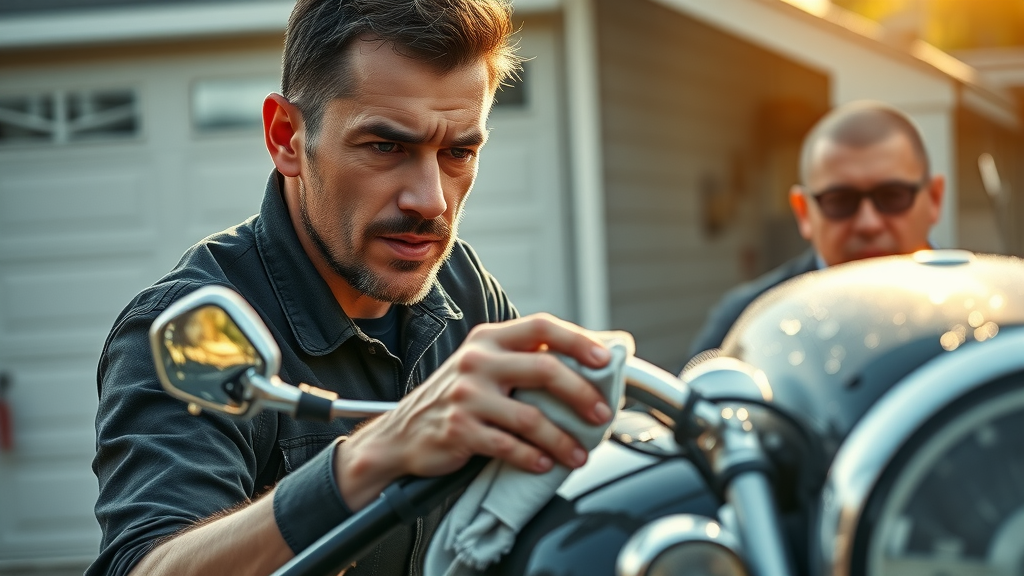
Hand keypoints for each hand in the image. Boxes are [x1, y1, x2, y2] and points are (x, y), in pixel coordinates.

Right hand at [335, 313, 614, 509]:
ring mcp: (466, 395)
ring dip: (562, 439)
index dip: (578, 340)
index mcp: (489, 339)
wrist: (402, 432)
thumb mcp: (486, 366)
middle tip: (602, 414)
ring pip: (531, 417)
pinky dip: (531, 458)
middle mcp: (477, 361)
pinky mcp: (458, 429)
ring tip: (578, 454)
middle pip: (545, 369)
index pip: (542, 327)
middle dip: (582, 394)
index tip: (607, 358)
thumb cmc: (458, 398)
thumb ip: (528, 357)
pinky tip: (544, 464)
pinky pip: (507, 446)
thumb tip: (595, 351)